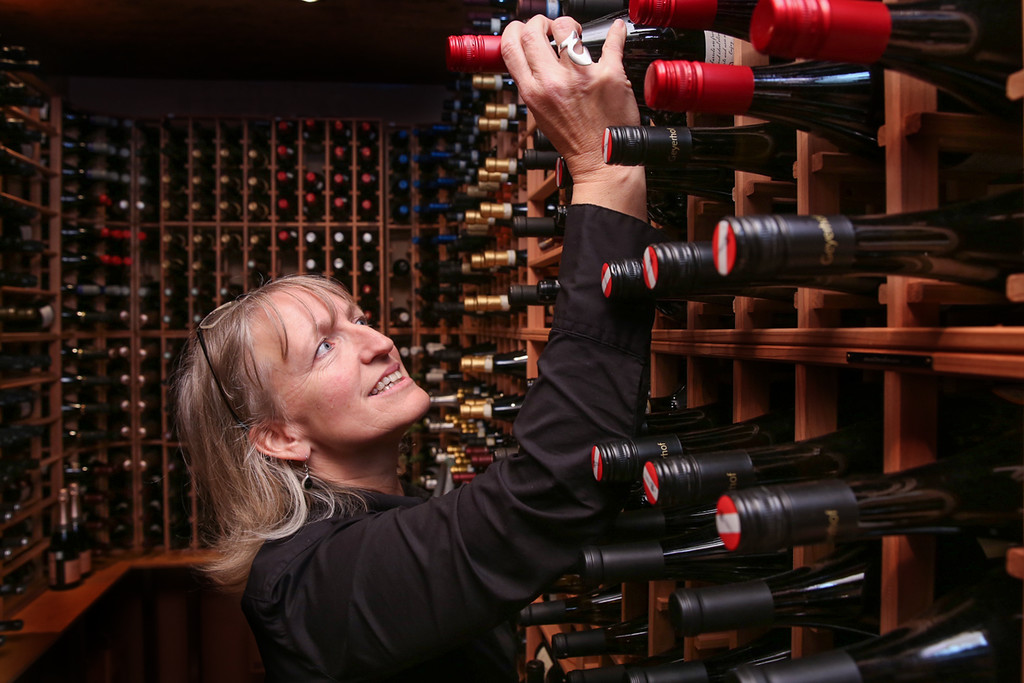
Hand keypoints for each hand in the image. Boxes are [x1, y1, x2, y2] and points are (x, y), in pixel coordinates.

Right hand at [501, 16, 645, 217]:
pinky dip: (616, 32)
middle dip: (540, 22)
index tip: (524, 29)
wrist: (603, 160)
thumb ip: (535, 85)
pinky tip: (615, 31)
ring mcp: (582, 77)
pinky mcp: (610, 75)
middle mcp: (554, 83)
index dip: (515, 30)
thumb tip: (532, 57)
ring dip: (570, 25)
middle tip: (550, 28)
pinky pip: (613, 42)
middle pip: (534, 31)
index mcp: (533, 93)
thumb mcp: (541, 114)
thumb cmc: (574, 139)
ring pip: (567, 28)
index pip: (511, 46)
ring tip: (577, 36)